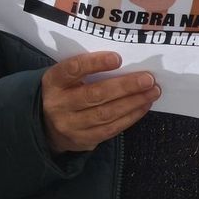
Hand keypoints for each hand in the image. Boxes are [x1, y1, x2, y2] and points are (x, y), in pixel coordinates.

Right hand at [40, 51, 157, 153]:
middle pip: (95, 94)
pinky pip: (111, 128)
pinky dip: (130, 116)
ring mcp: (71, 125)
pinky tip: (143, 106)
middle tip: (147, 79)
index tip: (117, 58)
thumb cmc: (63, 92)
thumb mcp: (64, 78)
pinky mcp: (84, 140)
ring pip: (106, 113)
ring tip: (152, 92)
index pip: (73, 69)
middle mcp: (59, 104)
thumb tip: (121, 63)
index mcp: (53, 82)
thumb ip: (84, 71)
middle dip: (124, 86)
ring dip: (133, 102)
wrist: (46, 125)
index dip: (94, 63)